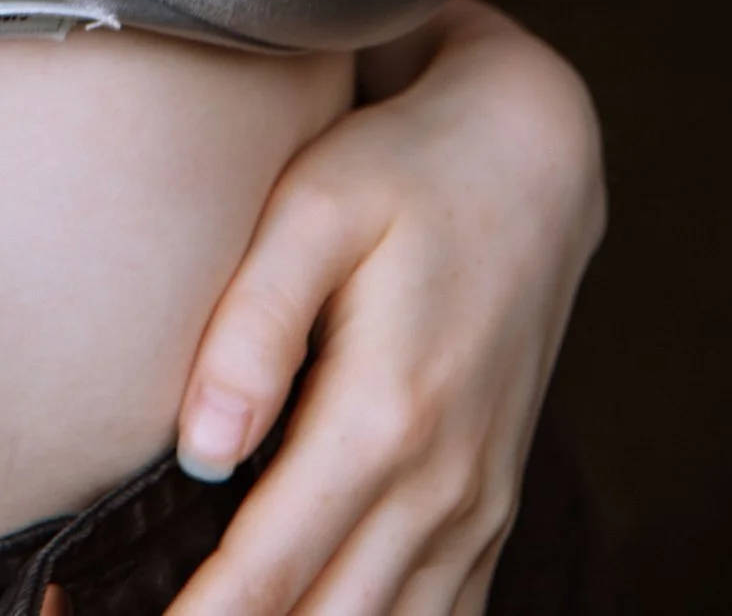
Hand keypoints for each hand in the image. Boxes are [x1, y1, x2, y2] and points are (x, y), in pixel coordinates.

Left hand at [162, 1, 604, 615]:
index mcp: (386, 416)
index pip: (271, 567)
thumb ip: (256, 327)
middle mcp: (442, 485)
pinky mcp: (491, 508)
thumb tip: (199, 449)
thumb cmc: (404, 170)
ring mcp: (477, 507)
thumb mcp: (317, 208)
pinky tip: (308, 612)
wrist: (532, 160)